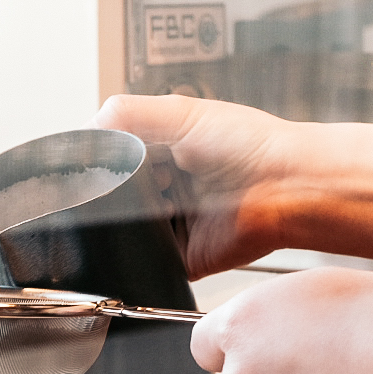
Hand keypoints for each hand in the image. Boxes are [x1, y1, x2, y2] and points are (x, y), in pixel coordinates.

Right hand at [93, 94, 304, 278]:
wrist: (286, 188)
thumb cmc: (250, 145)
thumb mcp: (180, 111)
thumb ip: (127, 112)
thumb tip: (85, 128)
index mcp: (167, 151)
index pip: (115, 157)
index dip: (102, 158)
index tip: (93, 160)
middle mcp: (168, 188)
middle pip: (115, 195)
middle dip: (110, 191)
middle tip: (119, 184)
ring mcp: (173, 225)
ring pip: (123, 230)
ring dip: (122, 222)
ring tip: (140, 205)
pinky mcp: (180, 258)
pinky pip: (145, 262)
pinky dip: (137, 253)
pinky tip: (145, 235)